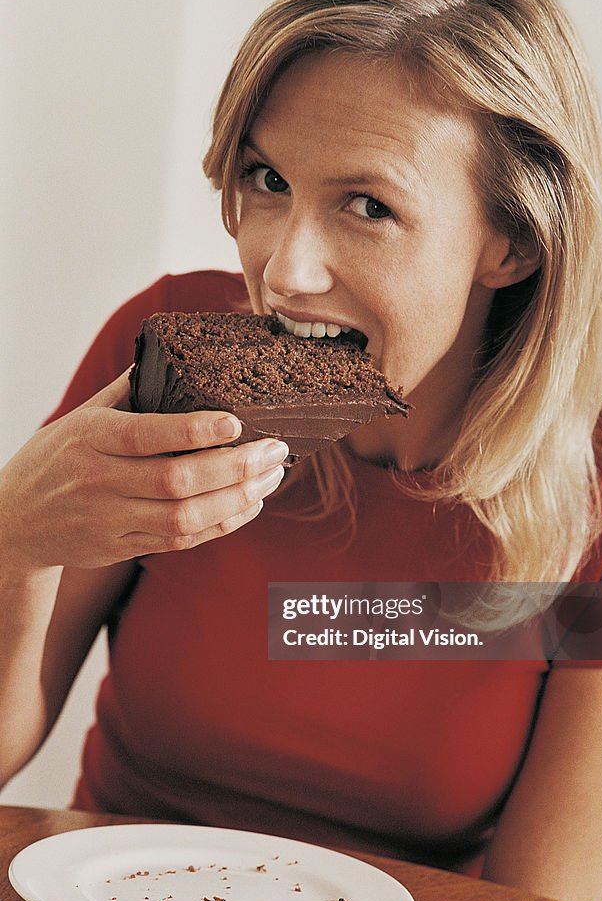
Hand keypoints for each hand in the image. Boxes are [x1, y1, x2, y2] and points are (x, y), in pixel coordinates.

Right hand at [0, 370, 287, 569]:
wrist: (15, 521)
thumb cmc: (56, 457)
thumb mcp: (81, 416)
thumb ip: (129, 389)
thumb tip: (179, 353)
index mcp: (90, 438)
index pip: (147, 434)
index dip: (195, 431)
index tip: (238, 422)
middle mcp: (100, 481)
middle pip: (176, 481)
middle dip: (235, 467)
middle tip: (276, 449)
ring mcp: (111, 519)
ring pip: (184, 517)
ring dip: (237, 499)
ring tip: (272, 477)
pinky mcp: (123, 546)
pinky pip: (181, 541)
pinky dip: (222, 524)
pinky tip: (250, 504)